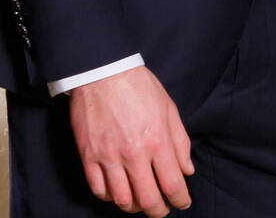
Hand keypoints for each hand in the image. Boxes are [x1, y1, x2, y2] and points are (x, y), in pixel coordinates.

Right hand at [68, 66, 192, 214]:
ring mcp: (108, 157)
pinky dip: (110, 197)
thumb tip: (187, 169)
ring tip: (141, 202)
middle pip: (147, 199)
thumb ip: (180, 142)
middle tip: (163, 210)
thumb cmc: (139, 87)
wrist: (102, 72)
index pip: (172, 183)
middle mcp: (133, 153)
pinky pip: (98, 189)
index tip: (183, 202)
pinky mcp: (88, 156)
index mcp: (157, 141)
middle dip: (158, 211)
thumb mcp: (169, 109)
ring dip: (134, 206)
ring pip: (122, 199)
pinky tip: (118, 192)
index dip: (180, 199)